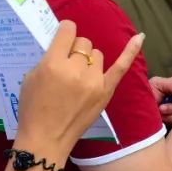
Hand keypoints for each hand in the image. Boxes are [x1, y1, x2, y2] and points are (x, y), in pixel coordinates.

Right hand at [15, 20, 142, 157]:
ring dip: (89, 61)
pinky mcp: (106, 91)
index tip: (64, 36)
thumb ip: (49, 58)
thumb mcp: (31, 77)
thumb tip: (65, 45)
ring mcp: (94, 81)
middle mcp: (76, 70)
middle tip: (67, 67)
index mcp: (53, 64)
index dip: (65, 32)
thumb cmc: (33, 109)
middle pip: (84, 43)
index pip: (68, 31)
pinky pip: (121, 66)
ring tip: (78, 78)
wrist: (46, 139)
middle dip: (75, 50)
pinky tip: (140, 37)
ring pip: (98, 54)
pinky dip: (131, 51)